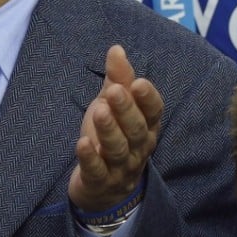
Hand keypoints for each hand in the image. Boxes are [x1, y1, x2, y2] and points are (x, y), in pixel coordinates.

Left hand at [69, 45, 162, 211]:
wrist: (102, 188)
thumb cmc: (110, 138)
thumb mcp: (113, 107)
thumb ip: (117, 80)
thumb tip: (116, 49)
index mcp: (145, 127)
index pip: (154, 112)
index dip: (148, 99)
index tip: (138, 82)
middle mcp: (138, 148)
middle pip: (136, 129)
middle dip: (126, 110)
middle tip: (114, 92)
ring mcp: (120, 167)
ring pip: (118, 149)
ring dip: (109, 130)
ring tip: (99, 111)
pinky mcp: (99, 182)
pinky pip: (97, 170)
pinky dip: (90, 158)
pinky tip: (82, 142)